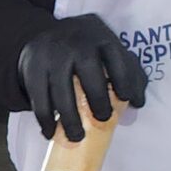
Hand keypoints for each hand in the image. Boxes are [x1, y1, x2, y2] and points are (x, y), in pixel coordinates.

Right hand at [17, 14, 147, 140]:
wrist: (47, 33)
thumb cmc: (89, 51)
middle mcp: (76, 45)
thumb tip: (138, 102)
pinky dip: (45, 119)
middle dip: (97, 99)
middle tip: (103, 120)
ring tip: (77, 137)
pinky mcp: (33, 68)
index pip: (116, 59)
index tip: (125, 99)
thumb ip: (130, 74)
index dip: (124, 79)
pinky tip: (51, 133)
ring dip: (69, 118)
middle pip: (88, 73)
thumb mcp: (110, 52)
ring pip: (60, 90)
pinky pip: (39, 98)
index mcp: (101, 40)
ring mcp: (52, 56)